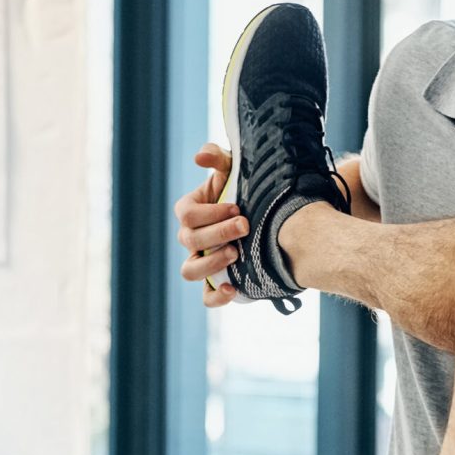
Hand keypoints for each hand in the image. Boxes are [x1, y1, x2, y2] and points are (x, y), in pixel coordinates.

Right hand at [176, 143, 248, 307]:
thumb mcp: (234, 169)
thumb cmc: (245, 190)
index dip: (210, 212)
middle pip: (189, 240)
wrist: (268, 216)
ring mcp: (202, 262)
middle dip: (218, 232)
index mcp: (190, 211)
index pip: (187, 214)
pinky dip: (216, 297)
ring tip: (236, 254)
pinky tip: (233, 289)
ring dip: (211, 262)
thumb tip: (199, 158)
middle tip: (245, 225)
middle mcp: (191, 239)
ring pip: (189, 270)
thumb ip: (217, 158)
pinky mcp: (217, 283)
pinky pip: (207, 297)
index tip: (236, 207)